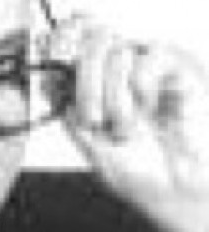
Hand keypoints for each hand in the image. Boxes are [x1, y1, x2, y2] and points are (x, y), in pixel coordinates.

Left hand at [46, 15, 208, 231]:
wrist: (179, 188)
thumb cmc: (139, 169)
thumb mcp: (88, 143)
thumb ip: (68, 110)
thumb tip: (51, 79)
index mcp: (92, 83)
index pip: (69, 43)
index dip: (57, 48)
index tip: (54, 75)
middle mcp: (116, 68)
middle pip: (87, 43)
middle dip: (84, 86)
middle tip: (95, 119)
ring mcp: (144, 64)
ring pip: (113, 53)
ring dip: (115, 98)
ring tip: (128, 126)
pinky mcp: (174, 65)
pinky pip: (145, 58)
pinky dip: (142, 90)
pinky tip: (151, 109)